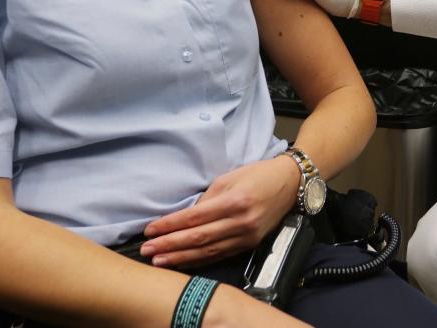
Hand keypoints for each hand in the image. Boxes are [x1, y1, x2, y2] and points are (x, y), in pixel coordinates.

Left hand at [140, 157, 300, 267]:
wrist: (290, 183)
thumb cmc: (258, 175)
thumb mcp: (229, 178)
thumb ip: (207, 199)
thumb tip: (186, 217)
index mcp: (234, 201)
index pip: (195, 217)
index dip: (171, 226)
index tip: (150, 230)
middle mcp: (241, 222)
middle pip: (199, 238)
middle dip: (170, 245)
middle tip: (147, 250)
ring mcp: (246, 236)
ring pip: (208, 251)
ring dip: (181, 257)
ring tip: (159, 261)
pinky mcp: (249, 244)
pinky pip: (220, 254)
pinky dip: (199, 260)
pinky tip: (183, 262)